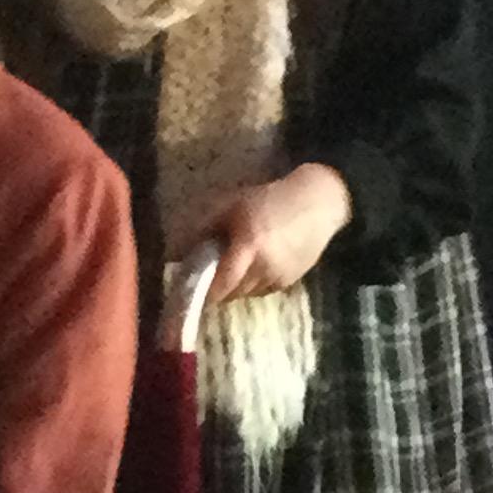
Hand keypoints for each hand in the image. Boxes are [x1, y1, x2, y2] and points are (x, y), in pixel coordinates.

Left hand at [180, 163, 352, 305]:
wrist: (318, 204)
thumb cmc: (269, 199)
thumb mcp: (231, 204)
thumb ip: (203, 227)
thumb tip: (175, 249)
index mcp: (249, 246)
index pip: (222, 284)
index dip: (206, 292)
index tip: (191, 290)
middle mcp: (265, 267)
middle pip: (232, 292)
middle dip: (219, 287)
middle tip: (210, 272)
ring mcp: (280, 278)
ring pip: (247, 293)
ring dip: (236, 286)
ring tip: (234, 264)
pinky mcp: (290, 282)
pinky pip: (263, 290)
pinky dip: (253, 283)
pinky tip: (255, 263)